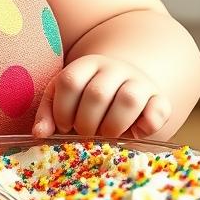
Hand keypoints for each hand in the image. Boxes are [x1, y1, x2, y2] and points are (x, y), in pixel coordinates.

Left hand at [32, 54, 170, 139]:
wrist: (126, 83)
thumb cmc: (88, 97)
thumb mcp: (64, 98)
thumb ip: (48, 114)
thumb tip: (39, 133)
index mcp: (86, 64)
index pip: (70, 82)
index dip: (61, 110)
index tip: (63, 125)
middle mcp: (114, 68)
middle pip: (97, 94)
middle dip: (86, 123)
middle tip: (84, 133)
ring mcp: (140, 82)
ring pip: (128, 100)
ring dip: (113, 126)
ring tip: (106, 135)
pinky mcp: (160, 99)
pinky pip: (158, 111)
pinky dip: (146, 126)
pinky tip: (133, 133)